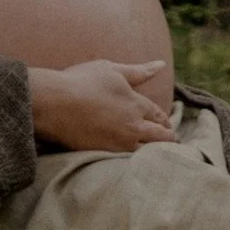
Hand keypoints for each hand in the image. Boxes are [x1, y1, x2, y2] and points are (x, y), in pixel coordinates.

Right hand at [27, 57, 174, 153]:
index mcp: (136, 104)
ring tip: (161, 157)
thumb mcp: (112, 70)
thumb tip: (160, 65)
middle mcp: (133, 126)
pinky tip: (138, 165)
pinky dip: (138, 163)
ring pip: (147, 152)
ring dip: (155, 153)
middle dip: (168, 139)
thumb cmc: (82, 82)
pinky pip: (129, 163)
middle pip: (159, 136)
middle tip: (174, 143)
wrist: (56, 104)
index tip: (169, 125)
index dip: (165, 120)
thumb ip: (138, 71)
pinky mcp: (106, 155)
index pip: (159, 115)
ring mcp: (120, 143)